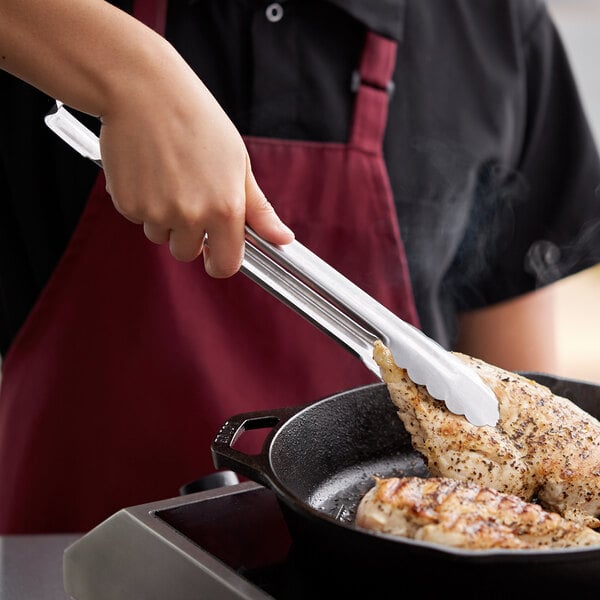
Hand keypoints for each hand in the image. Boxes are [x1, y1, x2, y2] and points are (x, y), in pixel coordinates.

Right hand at [0, 0, 293, 276]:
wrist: (144, 90)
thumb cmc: (197, 121)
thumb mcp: (239, 163)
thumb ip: (259, 210)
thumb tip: (283, 239)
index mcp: (225, 208)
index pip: (225, 266)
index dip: (220, 262)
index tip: (215, 253)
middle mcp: (191, 215)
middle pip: (187, 253)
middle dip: (188, 236)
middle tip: (188, 197)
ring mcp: (156, 211)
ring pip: (160, 235)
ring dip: (163, 217)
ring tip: (167, 176)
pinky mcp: (127, 203)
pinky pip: (137, 217)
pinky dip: (140, 201)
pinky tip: (146, 171)